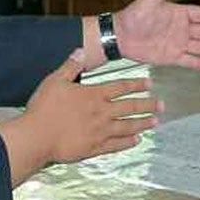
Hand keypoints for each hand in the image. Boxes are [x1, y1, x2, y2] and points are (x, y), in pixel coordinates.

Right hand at [1, 50, 158, 178]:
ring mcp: (100, 132)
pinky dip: (127, 143)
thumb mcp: (55, 81)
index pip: (120, 87)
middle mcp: (101, 113)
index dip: (136, 84)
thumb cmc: (44, 108)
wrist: (37, 137)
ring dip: (142, 123)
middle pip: (130, 107)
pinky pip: (116, 145)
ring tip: (155, 122)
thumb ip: (70, 66)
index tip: (149, 83)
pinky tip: (136, 141)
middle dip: (147, 105)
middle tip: (161, 105)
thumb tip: (81, 51)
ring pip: (127, 126)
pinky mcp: (94, 148)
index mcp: (93, 95)